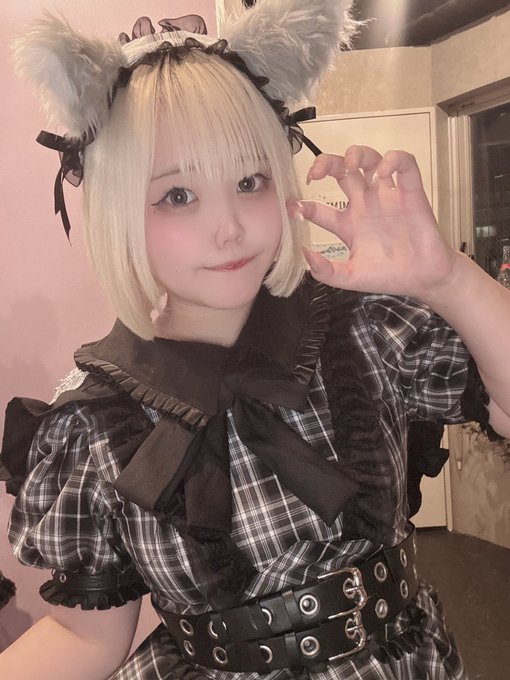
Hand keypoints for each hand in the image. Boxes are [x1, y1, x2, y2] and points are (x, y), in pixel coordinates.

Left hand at [291, 146, 455, 299]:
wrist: (424, 279)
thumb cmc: (389, 276)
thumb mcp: (351, 278)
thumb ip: (326, 271)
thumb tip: (304, 255)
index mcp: (347, 224)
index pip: (318, 208)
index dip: (303, 206)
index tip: (295, 208)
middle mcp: (364, 205)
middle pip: (341, 172)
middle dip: (325, 164)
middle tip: (315, 173)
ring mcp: (386, 197)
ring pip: (369, 160)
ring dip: (357, 155)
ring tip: (350, 164)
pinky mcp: (410, 193)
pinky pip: (404, 165)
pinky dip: (394, 160)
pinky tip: (384, 171)